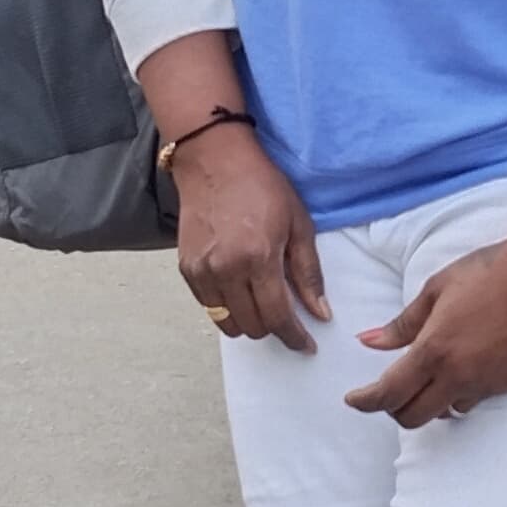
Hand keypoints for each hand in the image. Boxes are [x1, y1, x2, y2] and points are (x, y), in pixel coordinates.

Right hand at [175, 124, 329, 352]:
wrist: (215, 160)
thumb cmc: (262, 186)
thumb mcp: (298, 224)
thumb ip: (308, 273)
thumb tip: (320, 313)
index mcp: (258, 258)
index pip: (278, 316)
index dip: (295, 337)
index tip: (306, 345)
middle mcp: (226, 269)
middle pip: (253, 325)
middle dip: (275, 329)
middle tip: (288, 319)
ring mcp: (202, 271)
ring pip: (228, 323)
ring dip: (249, 322)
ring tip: (262, 305)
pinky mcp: (186, 268)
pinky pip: (209, 307)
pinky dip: (227, 309)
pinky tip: (241, 292)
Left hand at [344, 174, 506, 425]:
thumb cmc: (491, 272)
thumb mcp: (436, 289)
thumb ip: (401, 324)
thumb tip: (368, 341)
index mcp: (434, 350)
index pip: (388, 394)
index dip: (365, 402)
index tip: (354, 399)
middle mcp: (459, 376)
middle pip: (412, 418)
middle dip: (393, 409)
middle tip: (388, 389)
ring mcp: (487, 384)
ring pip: (446, 412)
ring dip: (430, 402)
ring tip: (430, 375)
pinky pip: (474, 400)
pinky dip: (460, 392)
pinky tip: (465, 366)